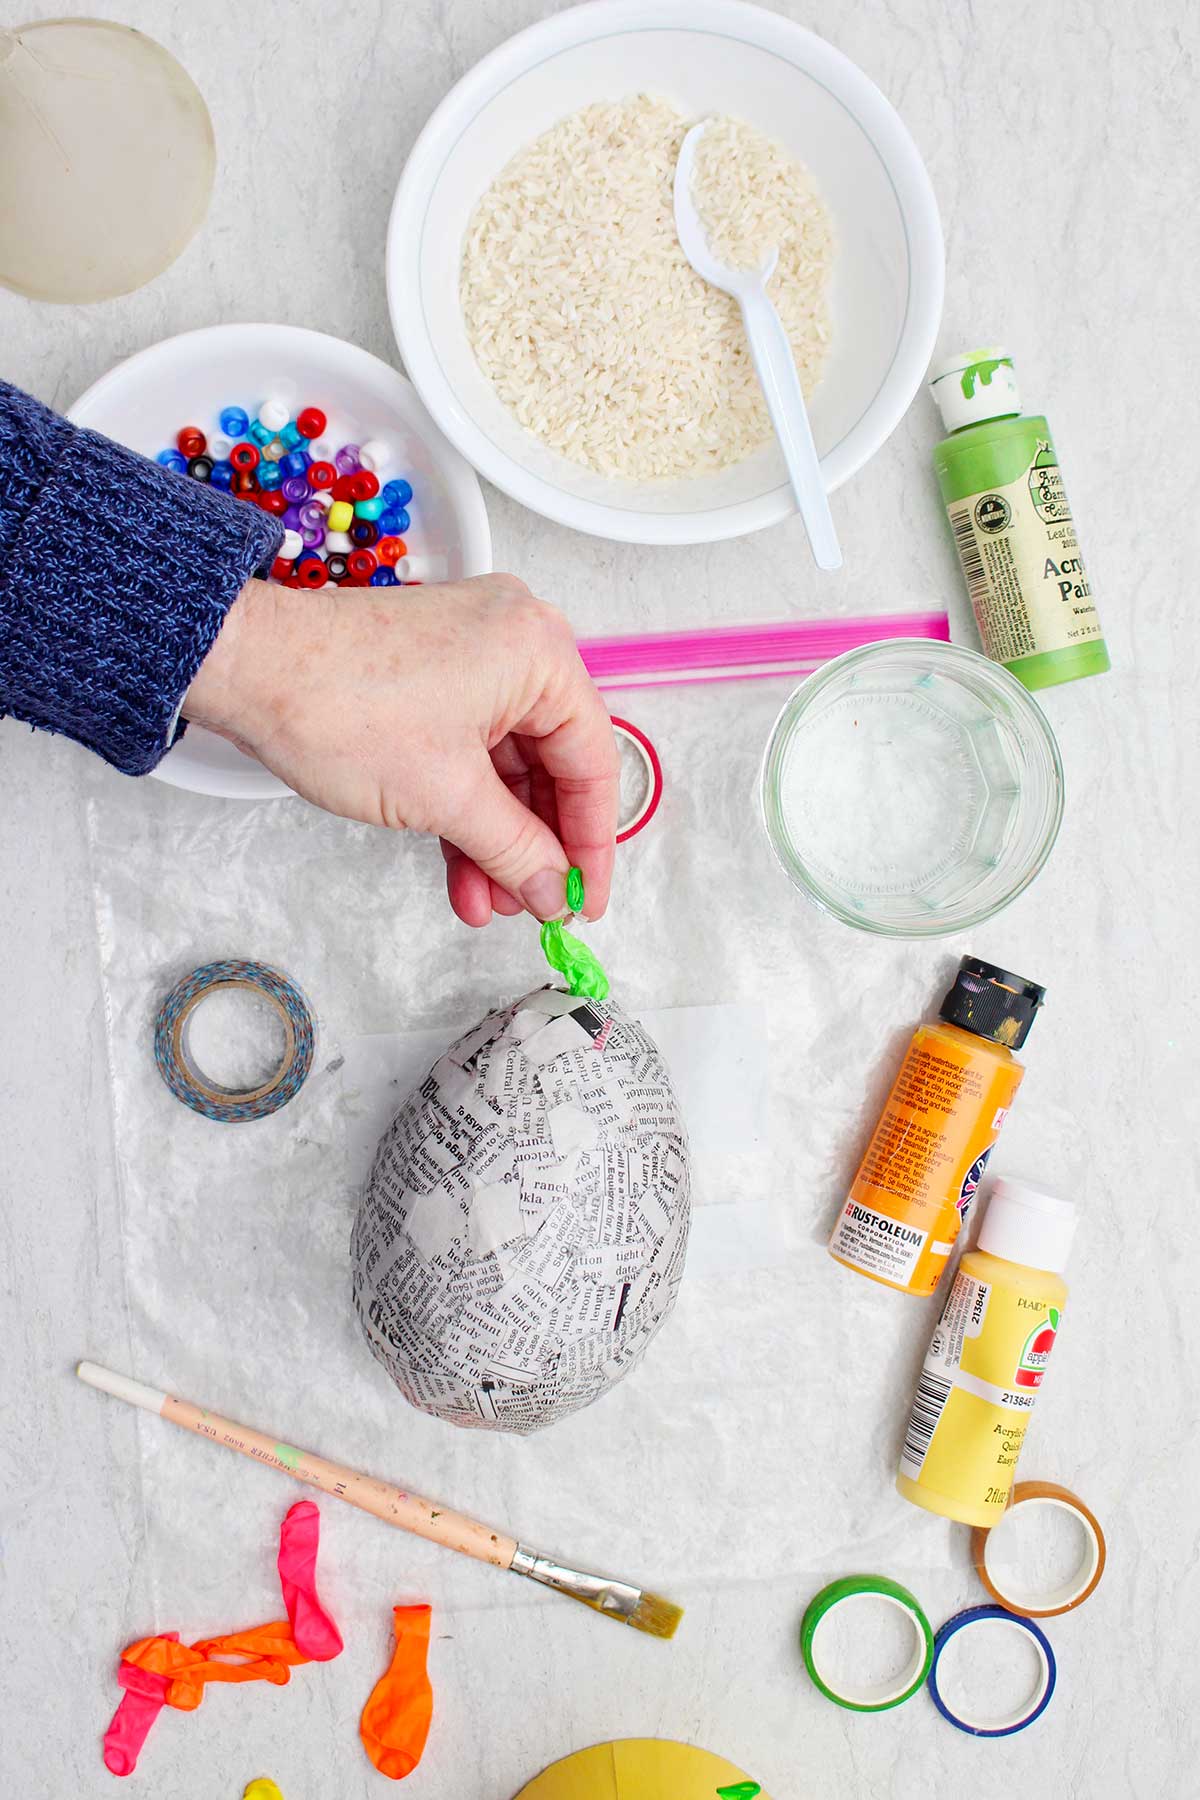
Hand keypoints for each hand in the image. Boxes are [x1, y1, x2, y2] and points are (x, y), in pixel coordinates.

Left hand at [183, 574, 619, 925]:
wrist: (245, 669)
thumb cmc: (340, 706)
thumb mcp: (447, 797)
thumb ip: (517, 851)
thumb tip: (556, 893)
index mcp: (541, 653)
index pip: (593, 762)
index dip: (591, 844)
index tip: (584, 901)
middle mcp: (517, 642)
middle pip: (551, 765)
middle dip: (535, 846)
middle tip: (530, 907)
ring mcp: (473, 656)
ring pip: (506, 767)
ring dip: (496, 838)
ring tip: (484, 901)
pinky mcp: (433, 676)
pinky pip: (470, 751)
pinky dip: (466, 809)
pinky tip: (461, 870)